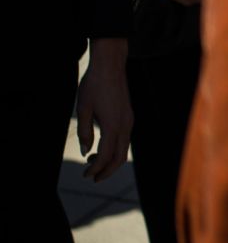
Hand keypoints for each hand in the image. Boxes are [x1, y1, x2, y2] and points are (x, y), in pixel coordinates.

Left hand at [76, 37, 133, 181]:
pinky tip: (101, 147)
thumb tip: (86, 151)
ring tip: (92, 163)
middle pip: (120, 156)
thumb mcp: (83, 109)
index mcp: (113, 125)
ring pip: (124, 148)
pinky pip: (125, 139)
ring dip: (110, 160)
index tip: (85, 175)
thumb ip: (85, 132)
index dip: (95, 168)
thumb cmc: (94, 85)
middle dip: (106, 170)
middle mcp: (125, 125)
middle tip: (92, 178)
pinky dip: (114, 149)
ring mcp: (129, 120)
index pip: (105, 155)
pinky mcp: (129, 116)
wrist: (110, 65)